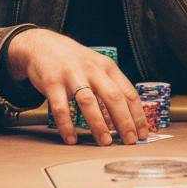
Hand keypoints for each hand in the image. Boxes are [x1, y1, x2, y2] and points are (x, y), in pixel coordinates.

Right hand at [6, 29, 147, 146]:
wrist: (42, 45)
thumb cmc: (74, 61)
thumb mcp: (96, 66)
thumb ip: (109, 87)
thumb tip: (124, 119)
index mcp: (106, 66)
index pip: (128, 92)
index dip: (138, 114)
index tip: (143, 133)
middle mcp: (92, 69)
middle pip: (113, 96)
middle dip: (124, 121)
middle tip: (130, 141)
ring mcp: (71, 75)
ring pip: (88, 102)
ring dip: (98, 125)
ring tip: (105, 142)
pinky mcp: (52, 83)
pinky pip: (60, 108)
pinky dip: (67, 125)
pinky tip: (72, 139)